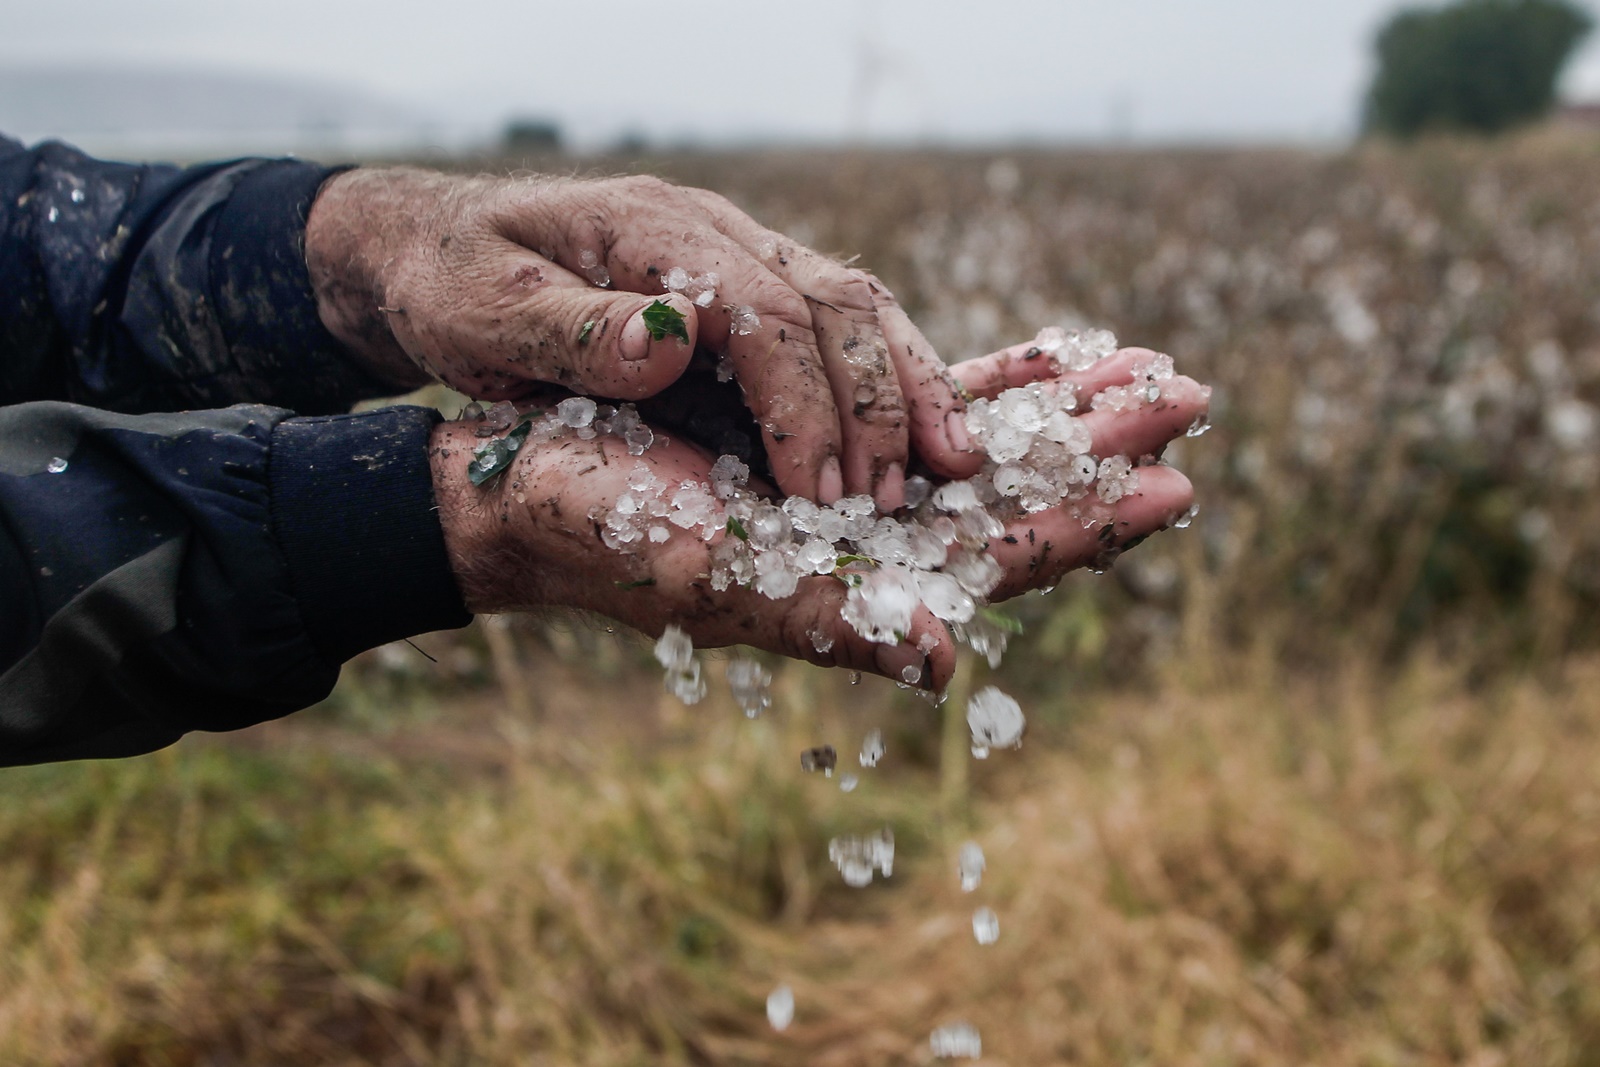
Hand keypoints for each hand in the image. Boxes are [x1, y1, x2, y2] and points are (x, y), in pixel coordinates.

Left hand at [307, 169, 979, 510]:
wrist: (439, 247)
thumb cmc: (455, 287)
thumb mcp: (483, 317)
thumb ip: (572, 330)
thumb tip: (669, 342)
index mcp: (651, 231)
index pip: (763, 312)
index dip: (803, 405)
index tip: (820, 492)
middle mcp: (712, 232)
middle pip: (832, 301)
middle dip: (878, 402)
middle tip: (900, 499)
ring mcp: (734, 251)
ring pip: (852, 306)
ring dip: (907, 385)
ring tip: (951, 462)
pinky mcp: (742, 286)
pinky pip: (834, 324)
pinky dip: (884, 377)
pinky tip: (912, 430)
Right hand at [427, 346, 1205, 690]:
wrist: (531, 483)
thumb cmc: (604, 533)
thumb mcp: (714, 575)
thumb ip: (830, 617)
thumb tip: (946, 655)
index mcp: (857, 584)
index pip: (1000, 558)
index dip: (1085, 523)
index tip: (1174, 483)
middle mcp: (869, 539)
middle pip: (1011, 494)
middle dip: (1096, 448)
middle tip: (1188, 396)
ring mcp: (852, 483)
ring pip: (982, 443)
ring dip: (1059, 409)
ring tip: (1139, 363)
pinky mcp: (820, 430)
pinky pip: (924, 400)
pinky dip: (985, 376)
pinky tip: (1039, 353)